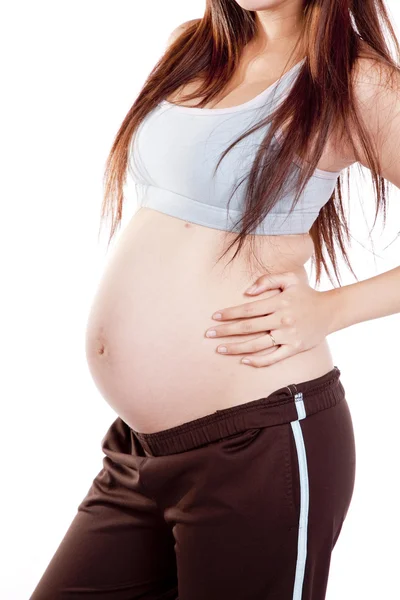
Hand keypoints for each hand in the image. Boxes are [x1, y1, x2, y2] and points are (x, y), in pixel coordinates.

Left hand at [205, 271, 334, 367]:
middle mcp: (282, 319)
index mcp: (278, 302)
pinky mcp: (294, 348)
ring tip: (220, 349)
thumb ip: (266, 281)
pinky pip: (273, 358)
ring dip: (236, 348)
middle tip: (208, 334)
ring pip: (257, 344)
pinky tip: (244, 360)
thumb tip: (246, 292)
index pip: (248, 309)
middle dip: (226, 331)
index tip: (214, 316)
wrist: (330, 310)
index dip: (229, 313)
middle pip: (248, 328)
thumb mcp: (289, 279)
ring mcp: (288, 335)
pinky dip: (258, 361)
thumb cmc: (305, 293)